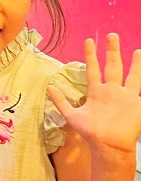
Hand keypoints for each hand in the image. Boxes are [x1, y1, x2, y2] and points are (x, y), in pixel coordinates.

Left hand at [48, 34, 140, 161]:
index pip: (93, 68)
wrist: (108, 145)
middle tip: (111, 35)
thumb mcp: (72, 116)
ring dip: (134, 63)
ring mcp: (125, 96)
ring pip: (132, 75)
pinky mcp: (136, 103)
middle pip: (113, 66)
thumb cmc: (91, 132)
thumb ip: (60, 101)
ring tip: (137, 50)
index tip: (89, 41)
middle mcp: (112, 90)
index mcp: (97, 91)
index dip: (91, 55)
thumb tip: (49, 87)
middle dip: (112, 51)